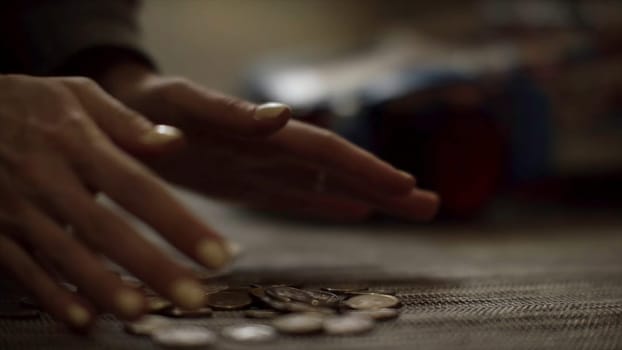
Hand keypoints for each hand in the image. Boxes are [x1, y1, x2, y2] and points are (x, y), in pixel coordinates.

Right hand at [0, 75, 233, 329]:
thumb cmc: (29, 104)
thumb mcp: (77, 95)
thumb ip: (126, 122)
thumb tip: (175, 142)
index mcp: (78, 143)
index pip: (137, 187)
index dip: (178, 223)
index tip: (217, 253)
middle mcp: (49, 179)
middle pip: (107, 229)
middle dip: (152, 266)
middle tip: (194, 297)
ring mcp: (19, 208)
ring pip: (66, 254)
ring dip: (104, 287)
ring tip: (142, 312)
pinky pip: (25, 267)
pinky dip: (52, 295)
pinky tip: (83, 318)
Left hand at [101, 64, 439, 220]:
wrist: (124, 110)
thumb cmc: (147, 105)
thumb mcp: (181, 106)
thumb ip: (228, 114)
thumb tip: (283, 118)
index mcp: (263, 132)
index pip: (326, 153)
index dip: (367, 170)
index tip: (406, 187)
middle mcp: (272, 150)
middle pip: (339, 170)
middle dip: (385, 187)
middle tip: (432, 207)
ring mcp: (263, 167)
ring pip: (325, 185)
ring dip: (367, 197)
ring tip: (408, 209)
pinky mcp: (246, 182)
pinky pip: (293, 197)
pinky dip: (325, 203)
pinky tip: (354, 211)